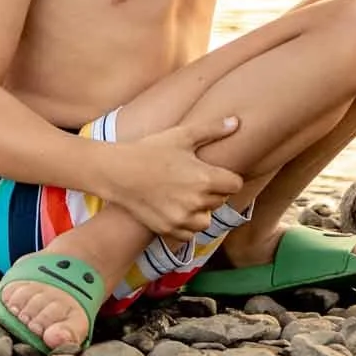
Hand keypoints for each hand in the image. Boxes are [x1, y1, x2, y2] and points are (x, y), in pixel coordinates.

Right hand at [95, 119, 243, 247]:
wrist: (118, 172)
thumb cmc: (151, 150)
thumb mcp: (182, 135)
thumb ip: (213, 129)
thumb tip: (237, 122)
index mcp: (204, 179)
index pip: (235, 185)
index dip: (228, 178)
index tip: (217, 173)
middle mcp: (196, 202)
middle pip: (220, 201)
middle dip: (213, 192)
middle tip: (195, 180)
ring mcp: (181, 218)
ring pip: (206, 221)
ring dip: (202, 211)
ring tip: (188, 197)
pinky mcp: (167, 229)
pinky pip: (188, 234)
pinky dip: (186, 225)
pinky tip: (177, 210)